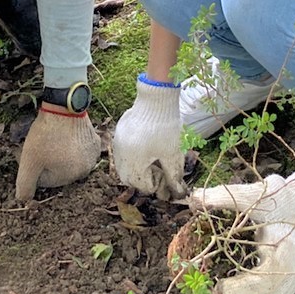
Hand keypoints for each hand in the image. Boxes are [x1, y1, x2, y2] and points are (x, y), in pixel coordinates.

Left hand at [15, 104, 98, 200]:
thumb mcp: (29, 161)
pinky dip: (71, 146)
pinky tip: (65, 135)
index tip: (34, 153)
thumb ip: (25, 185)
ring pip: (69, 161)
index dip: (36, 167)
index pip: (47, 181)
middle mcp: (87, 170)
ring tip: (53, 139)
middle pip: (59, 172)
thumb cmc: (46, 135)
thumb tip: (24, 202)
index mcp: (72, 178)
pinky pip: (79, 151)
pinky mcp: (95, 143)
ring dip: (59, 154)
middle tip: (42, 146)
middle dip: (48, 162)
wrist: (64, 106)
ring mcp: (93, 156)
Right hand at [112, 74, 185, 199]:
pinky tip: (146, 148)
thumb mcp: (173, 154)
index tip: (169, 176)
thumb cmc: (166, 128)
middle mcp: (121, 156)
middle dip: (146, 180)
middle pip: (131, 179)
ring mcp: (117, 144)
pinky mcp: (119, 134)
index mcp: (133, 163)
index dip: (159, 185)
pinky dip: (134, 156)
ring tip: (154, 160)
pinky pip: (123, 152)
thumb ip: (173, 177)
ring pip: (125, 166)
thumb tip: (177, 194)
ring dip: (139, 169)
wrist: (156, 99)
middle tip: (161, 171)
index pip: (143, 186)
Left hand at [184, 165, 294, 293]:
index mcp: (287, 249)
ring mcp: (292, 283)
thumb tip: (193, 199)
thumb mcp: (256, 194)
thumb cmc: (281, 201)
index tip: (217, 289)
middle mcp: (293, 272)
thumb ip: (225, 196)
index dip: (241, 290)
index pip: (266, 279)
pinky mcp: (287, 289)